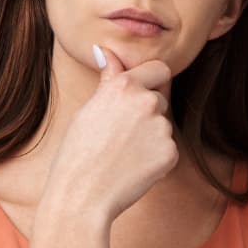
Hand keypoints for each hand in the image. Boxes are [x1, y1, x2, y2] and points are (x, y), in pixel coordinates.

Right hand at [45, 42, 177, 224]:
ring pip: (162, 126)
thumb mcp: (88, 109)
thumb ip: (108, 80)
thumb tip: (105, 51)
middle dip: (146, 113)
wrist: (82, 196)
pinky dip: (155, 159)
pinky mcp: (171, 153)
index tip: (141, 94)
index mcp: (124, 85)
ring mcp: (161, 128)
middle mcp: (146, 101)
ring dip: (149, 137)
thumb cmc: (77, 153)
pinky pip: (167, 150)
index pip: (159, 69)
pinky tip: (131, 169)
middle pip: (160, 100)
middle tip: (118, 136)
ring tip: (121, 155)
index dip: (151, 81)